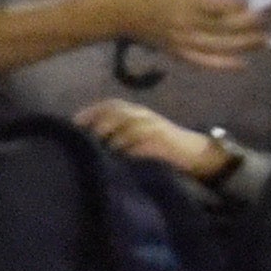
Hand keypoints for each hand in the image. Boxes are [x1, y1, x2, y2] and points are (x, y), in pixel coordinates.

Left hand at [78, 98, 226, 180]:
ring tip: (99, 158)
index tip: (74, 125)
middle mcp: (143, 115)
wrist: (196, 154)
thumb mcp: (141, 130)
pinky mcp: (159, 144)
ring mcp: (152, 128)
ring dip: (109, 146)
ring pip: (122, 134)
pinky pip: (135, 150)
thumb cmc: (163, 144)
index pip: (109, 105)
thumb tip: (86, 138)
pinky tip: (117, 165)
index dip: (90, 113)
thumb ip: (119, 129)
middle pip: (113, 116)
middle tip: (84, 145)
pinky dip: (124, 157)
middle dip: (97, 130)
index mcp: (137, 110)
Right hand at [116, 0, 265, 71]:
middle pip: (225, 27)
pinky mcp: (178, 54)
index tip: (261, 1)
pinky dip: (224, 65)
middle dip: (252, 24)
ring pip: (220, 47)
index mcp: (185, 0)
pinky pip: (205, 63)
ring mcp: (182, 42)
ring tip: (266, 40)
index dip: (243, 5)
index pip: (221, 5)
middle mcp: (185, 23)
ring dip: (246, 45)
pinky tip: (242, 63)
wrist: (122, 13)